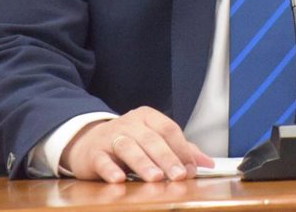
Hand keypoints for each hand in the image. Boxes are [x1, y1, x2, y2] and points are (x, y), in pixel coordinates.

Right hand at [62, 107, 213, 182]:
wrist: (88, 142)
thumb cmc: (128, 141)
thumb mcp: (154, 140)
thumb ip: (180, 149)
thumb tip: (207, 163)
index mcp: (148, 117)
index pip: (169, 129)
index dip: (181, 149)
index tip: (191, 168)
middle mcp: (130, 124)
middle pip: (151, 139)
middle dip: (167, 158)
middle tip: (178, 175)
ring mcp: (111, 137)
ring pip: (128, 147)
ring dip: (143, 163)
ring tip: (155, 177)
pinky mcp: (94, 153)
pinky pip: (103, 160)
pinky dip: (111, 169)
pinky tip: (119, 179)